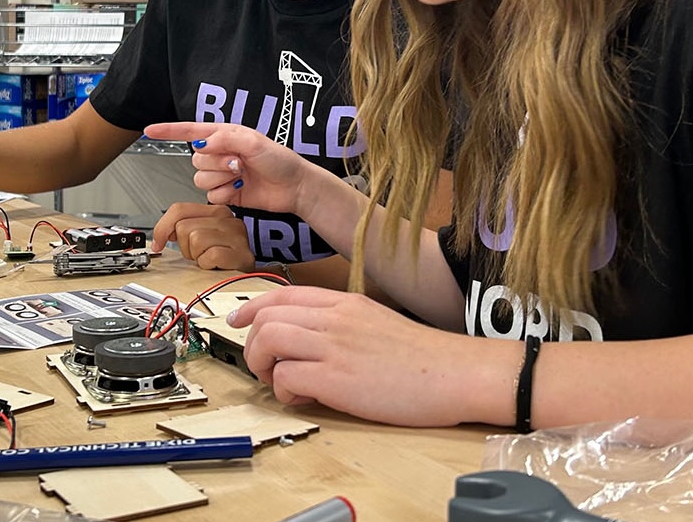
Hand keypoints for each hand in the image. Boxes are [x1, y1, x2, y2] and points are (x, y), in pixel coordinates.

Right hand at [141, 122, 319, 214]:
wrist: (293, 187)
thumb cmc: (279, 160)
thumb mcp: (254, 141)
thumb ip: (225, 139)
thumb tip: (202, 142)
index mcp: (223, 135)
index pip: (189, 131)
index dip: (168, 130)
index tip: (149, 130)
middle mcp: (219, 153)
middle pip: (196, 159)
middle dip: (216, 162)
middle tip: (239, 162)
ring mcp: (222, 174)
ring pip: (200, 179)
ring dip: (221, 178)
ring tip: (242, 175)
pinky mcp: (226, 192)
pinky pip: (211, 195)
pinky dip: (226, 193)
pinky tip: (241, 188)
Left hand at [152, 203, 253, 270]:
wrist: (246, 275)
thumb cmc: (223, 257)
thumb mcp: (201, 236)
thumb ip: (183, 227)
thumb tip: (162, 233)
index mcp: (216, 211)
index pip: (179, 209)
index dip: (162, 228)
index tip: (159, 242)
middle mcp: (228, 218)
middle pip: (184, 227)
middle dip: (185, 246)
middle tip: (198, 253)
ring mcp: (236, 235)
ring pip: (195, 240)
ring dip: (196, 256)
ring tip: (208, 259)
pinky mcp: (241, 253)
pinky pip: (210, 256)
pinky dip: (207, 264)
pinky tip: (214, 265)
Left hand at [230, 285, 489, 426]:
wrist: (456, 372)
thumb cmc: (422, 357)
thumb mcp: (375, 323)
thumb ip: (341, 325)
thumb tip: (309, 342)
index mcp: (344, 303)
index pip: (282, 294)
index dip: (250, 307)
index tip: (237, 320)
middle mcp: (334, 318)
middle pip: (266, 316)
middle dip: (253, 343)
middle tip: (266, 367)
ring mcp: (334, 346)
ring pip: (267, 340)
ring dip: (262, 366)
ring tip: (281, 383)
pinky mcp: (337, 378)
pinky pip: (286, 378)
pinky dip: (285, 392)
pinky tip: (305, 398)